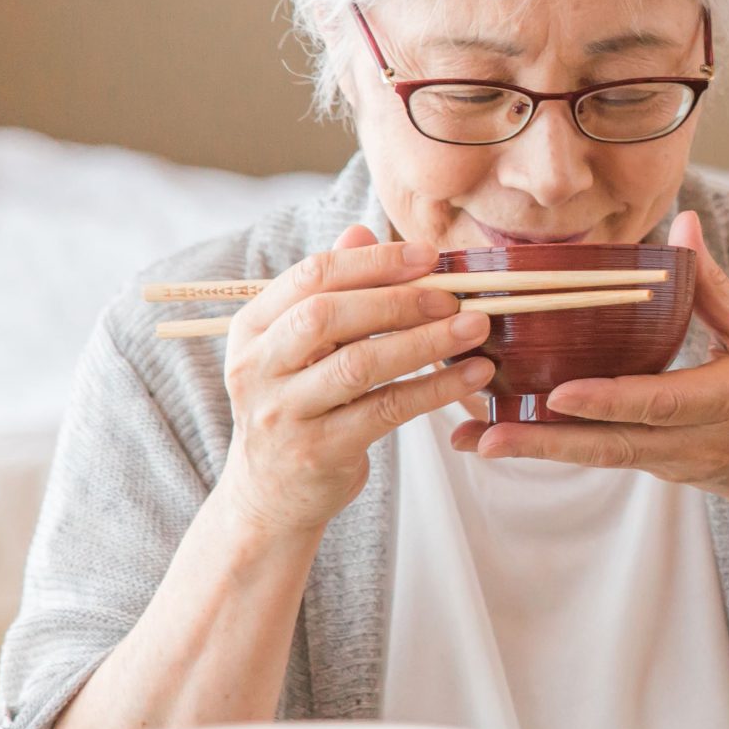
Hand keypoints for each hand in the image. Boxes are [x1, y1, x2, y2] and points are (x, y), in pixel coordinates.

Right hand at [215, 225, 495, 534]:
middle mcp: (256, 367)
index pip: (311, 276)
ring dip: (426, 342)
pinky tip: (473, 375)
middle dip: (399, 299)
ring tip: (476, 328)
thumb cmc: (298, 406)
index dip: (373, 261)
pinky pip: (386, 410)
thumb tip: (360, 231)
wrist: (271, 497)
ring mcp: (283, 412)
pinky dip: (435, 388)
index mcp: (251, 329)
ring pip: (360, 365)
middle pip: (328, 316)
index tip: (429, 255)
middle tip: (455, 295)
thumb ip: (328, 292)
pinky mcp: (318, 451)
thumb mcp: (299, 348)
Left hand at [453, 210, 728, 525]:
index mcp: (727, 402)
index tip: (559, 394)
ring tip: (471, 437)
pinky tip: (503, 432)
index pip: (659, 402)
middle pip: (609, 446)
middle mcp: (692, 441)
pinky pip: (600, 455)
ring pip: (595, 457)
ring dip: (534, 448)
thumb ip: (713, 288)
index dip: (609, 400)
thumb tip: (683, 225)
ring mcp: (670, 463)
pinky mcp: (655, 469)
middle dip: (544, 443)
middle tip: (483, 433)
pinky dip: (553, 445)